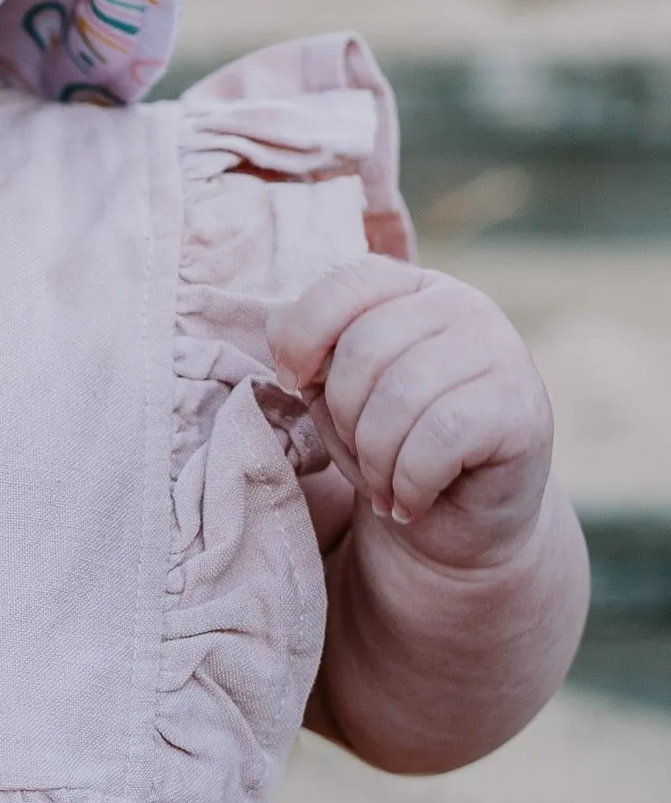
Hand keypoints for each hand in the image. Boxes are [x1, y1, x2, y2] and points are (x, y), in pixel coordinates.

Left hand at [267, 255, 554, 572]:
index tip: (292, 380)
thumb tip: (279, 328)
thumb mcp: (335, 387)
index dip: (302, 334)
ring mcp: (501, 350)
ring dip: (374, 457)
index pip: (343, 282)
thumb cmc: (390, 441)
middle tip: (359, 452)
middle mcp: (462, 304)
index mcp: (412, 286)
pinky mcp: (522, 407)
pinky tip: (412, 500)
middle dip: (343, 416)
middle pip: (363, 349)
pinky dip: (409, 481)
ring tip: (383, 482)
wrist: (462, 520)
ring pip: (398, 397)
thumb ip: (307, 348)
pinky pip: (438, 438)